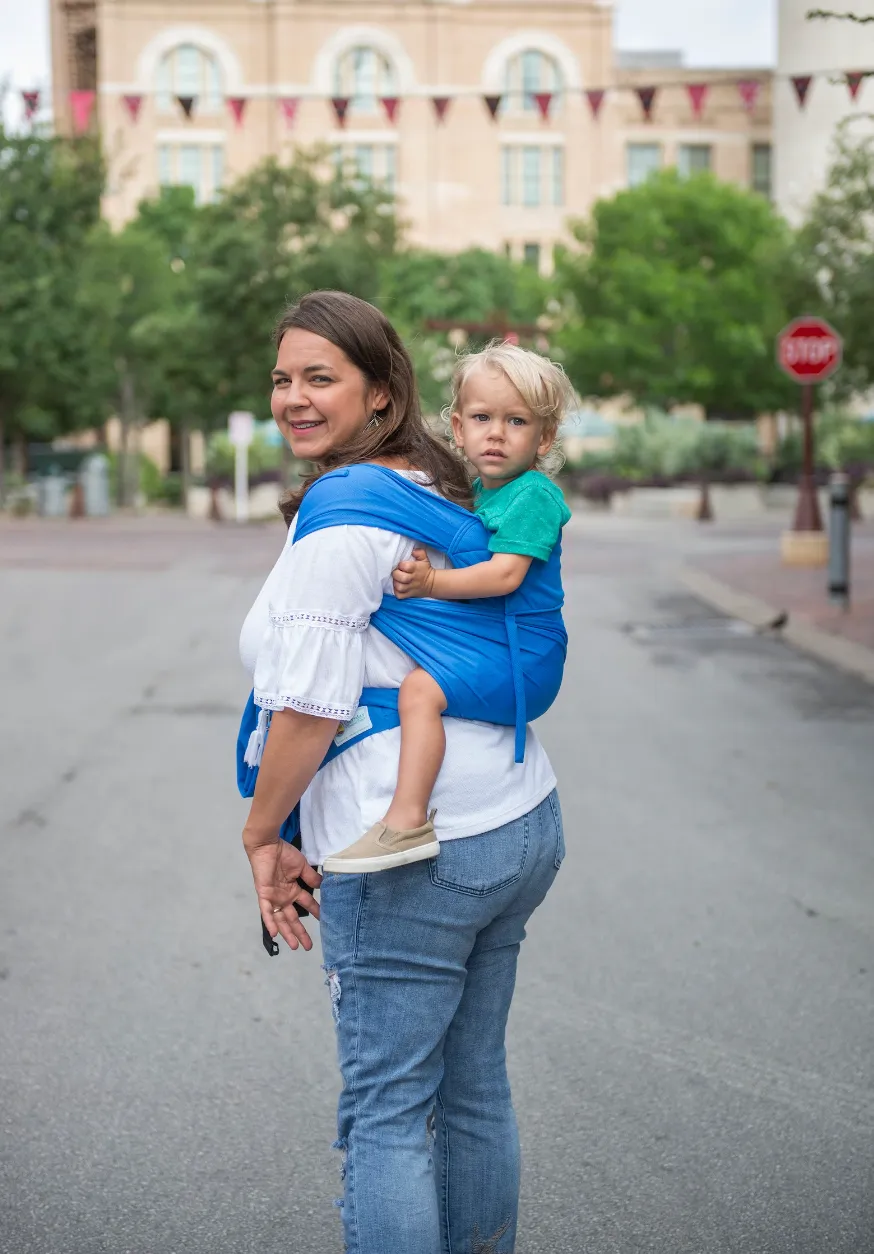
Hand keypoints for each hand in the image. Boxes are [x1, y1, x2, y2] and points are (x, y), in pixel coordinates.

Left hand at [244, 831, 322, 951]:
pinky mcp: (264, 895)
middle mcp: (284, 897)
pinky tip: (276, 934)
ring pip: (281, 920)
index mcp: (293, 889)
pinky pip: (267, 912)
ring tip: (296, 946)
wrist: (268, 845)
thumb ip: (311, 878)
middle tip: (309, 946)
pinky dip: (271, 922)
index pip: (306, 904)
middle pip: (293, 918)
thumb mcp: (302, 866)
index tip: (324, 921)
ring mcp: (274, 898)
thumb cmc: (284, 853)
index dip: (314, 912)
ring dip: (288, 933)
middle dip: (300, 932)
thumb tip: (323, 885)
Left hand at [392, 548, 435, 599]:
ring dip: (396, 583)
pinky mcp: (409, 595)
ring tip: (397, 580)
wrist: (432, 583)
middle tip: (397, 572)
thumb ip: (419, 553)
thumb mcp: (425, 559)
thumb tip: (413, 551)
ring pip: (400, 587)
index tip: (401, 565)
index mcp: (416, 569)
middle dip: (396, 574)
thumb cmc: (425, 569)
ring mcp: (410, 588)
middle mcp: (412, 579)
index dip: (401, 565)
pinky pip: (400, 595)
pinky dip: (397, 592)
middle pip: (401, 578)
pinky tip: (397, 587)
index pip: (406, 566)